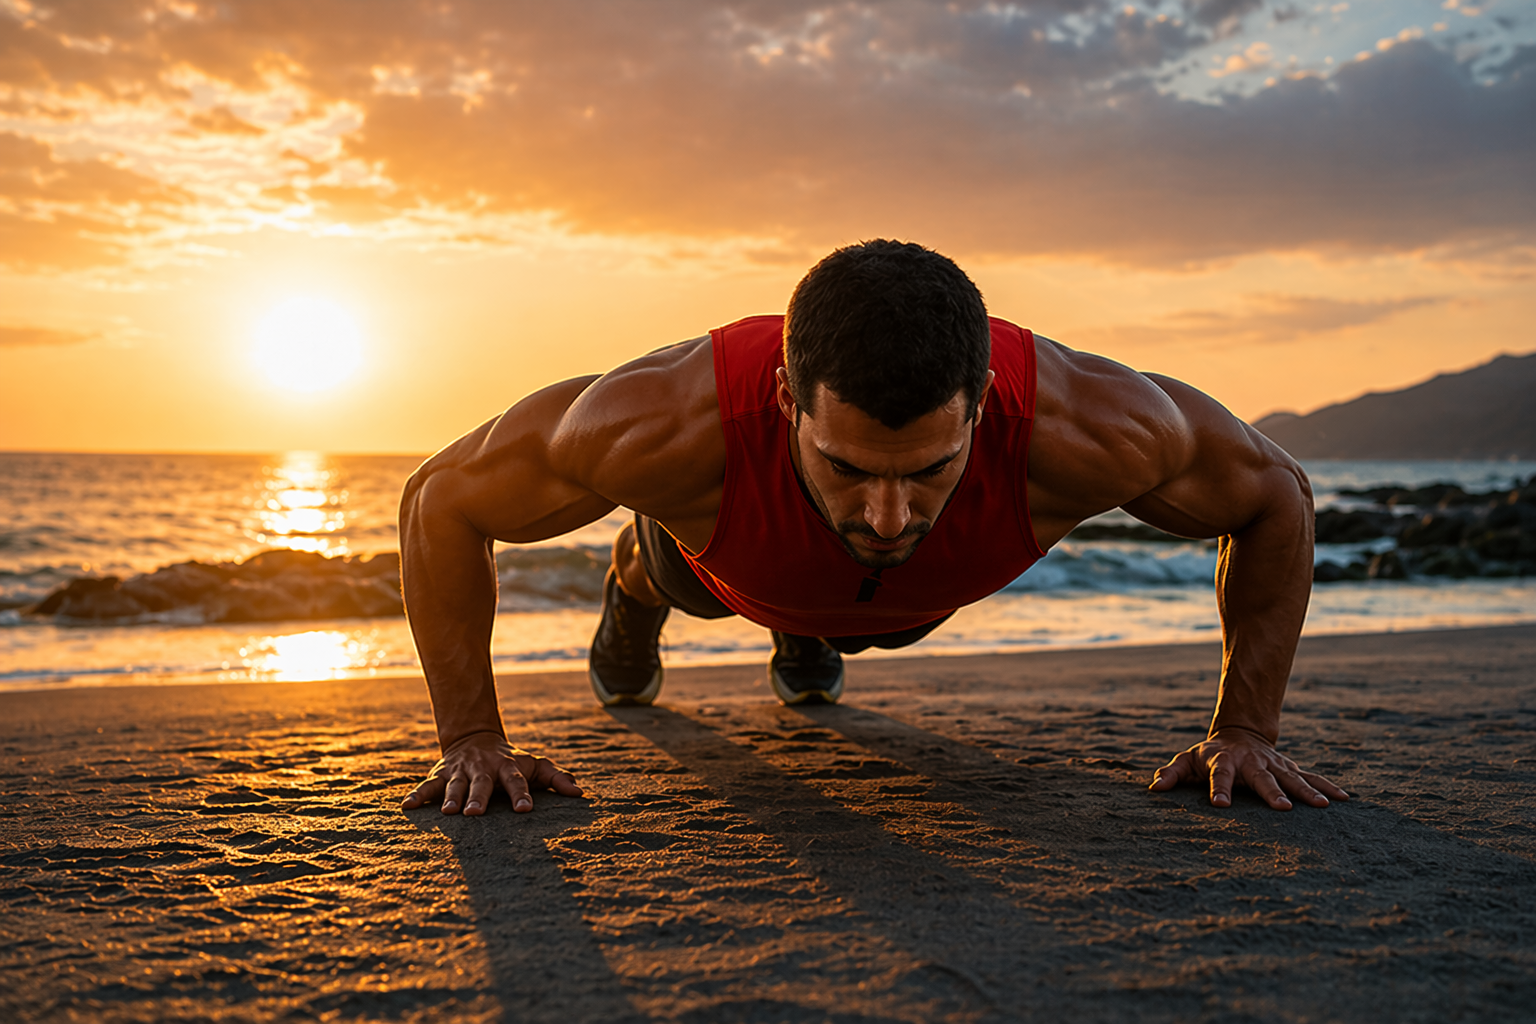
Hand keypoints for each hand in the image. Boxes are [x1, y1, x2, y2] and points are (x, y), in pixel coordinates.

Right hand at [402, 731, 583, 814]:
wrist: (476, 738)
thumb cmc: (512, 761)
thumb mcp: (535, 764)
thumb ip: (556, 778)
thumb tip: (579, 793)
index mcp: (508, 766)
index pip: (517, 781)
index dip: (522, 794)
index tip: (525, 810)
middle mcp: (483, 768)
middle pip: (482, 784)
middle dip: (478, 798)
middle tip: (475, 813)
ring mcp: (460, 771)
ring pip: (455, 785)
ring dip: (452, 798)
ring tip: (449, 813)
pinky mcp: (441, 774)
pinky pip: (427, 786)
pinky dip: (418, 795)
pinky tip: (408, 807)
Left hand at [1148, 727, 1348, 809]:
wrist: (1239, 734)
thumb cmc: (1208, 755)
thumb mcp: (1187, 760)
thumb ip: (1171, 773)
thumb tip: (1154, 788)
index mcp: (1224, 761)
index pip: (1218, 776)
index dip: (1218, 789)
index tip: (1220, 806)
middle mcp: (1251, 762)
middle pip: (1261, 778)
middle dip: (1271, 792)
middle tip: (1283, 808)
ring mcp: (1273, 765)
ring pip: (1292, 777)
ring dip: (1307, 791)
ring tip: (1322, 806)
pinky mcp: (1289, 769)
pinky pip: (1311, 777)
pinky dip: (1327, 786)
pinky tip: (1344, 799)